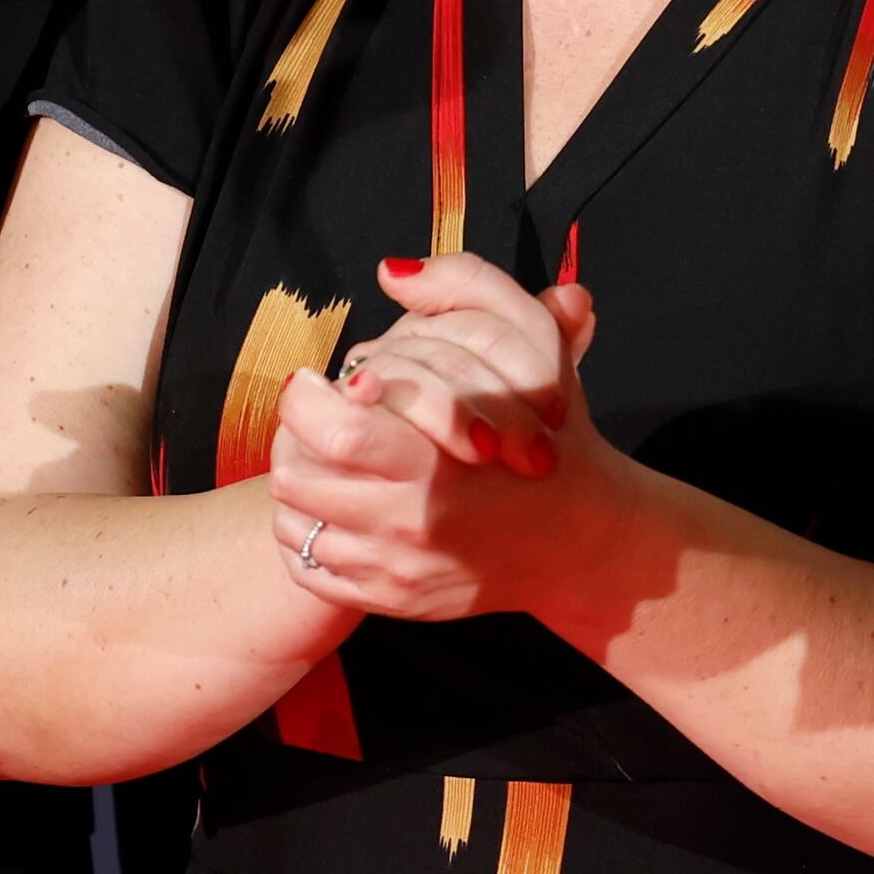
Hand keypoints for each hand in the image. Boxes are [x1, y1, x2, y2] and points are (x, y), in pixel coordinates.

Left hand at [262, 260, 610, 620]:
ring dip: (298, 482)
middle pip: (296, 474)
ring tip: (322, 458)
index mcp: (436, 460)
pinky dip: (309, 535)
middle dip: (292, 436)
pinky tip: (336, 508)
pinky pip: (309, 568)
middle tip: (313, 416)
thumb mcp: (534, 348)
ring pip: (293, 520)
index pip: (329, 427)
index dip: (308, 397)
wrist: (581, 538)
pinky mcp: (390, 601)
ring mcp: (396, 568)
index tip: (321, 382)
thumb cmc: (549, 435)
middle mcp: (409, 522)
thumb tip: (391, 272)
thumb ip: (469, 289)